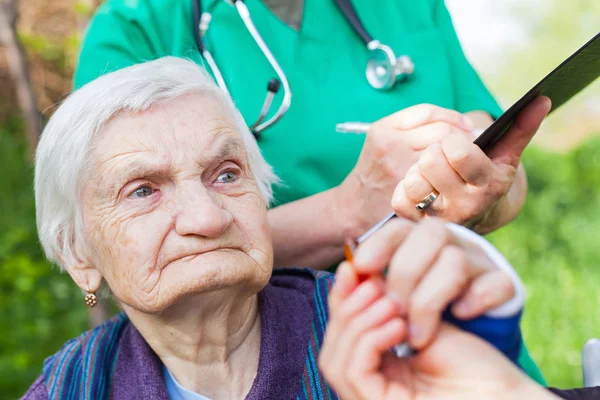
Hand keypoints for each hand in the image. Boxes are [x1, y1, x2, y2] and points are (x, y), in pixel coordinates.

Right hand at [321, 285, 553, 399]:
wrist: (505, 395)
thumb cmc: (474, 365)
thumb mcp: (424, 326)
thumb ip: (390, 307)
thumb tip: (359, 271)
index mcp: (378, 376)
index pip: (340, 340)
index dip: (341, 301)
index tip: (350, 265)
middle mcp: (370, 393)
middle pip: (331, 352)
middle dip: (346, 308)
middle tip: (369, 279)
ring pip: (335, 362)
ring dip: (358, 322)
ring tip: (388, 300)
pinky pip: (354, 373)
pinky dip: (369, 341)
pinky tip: (397, 323)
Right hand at [334, 104, 473, 237]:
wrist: (355, 206)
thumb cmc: (376, 172)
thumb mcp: (382, 141)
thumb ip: (412, 129)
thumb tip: (462, 125)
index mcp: (384, 129)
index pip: (428, 112)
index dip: (452, 116)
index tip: (465, 126)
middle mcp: (391, 145)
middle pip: (442, 130)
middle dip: (461, 136)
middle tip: (471, 145)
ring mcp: (402, 168)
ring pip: (446, 152)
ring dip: (461, 155)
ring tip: (465, 160)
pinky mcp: (411, 189)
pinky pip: (443, 174)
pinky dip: (455, 172)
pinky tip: (458, 175)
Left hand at [350, 218, 514, 349]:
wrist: (467, 329)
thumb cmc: (417, 305)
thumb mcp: (390, 294)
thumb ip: (368, 285)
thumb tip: (345, 275)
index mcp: (417, 240)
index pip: (399, 227)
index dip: (379, 243)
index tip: (361, 267)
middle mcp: (449, 242)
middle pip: (429, 234)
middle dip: (404, 275)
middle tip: (391, 311)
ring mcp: (478, 261)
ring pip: (456, 259)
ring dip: (430, 299)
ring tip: (416, 336)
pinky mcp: (503, 284)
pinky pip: (497, 283)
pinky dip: (476, 300)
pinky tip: (460, 317)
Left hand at [391, 97, 550, 232]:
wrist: (476, 216)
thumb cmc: (487, 176)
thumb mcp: (506, 155)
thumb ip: (520, 128)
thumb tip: (540, 99)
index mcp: (488, 185)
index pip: (456, 150)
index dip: (452, 142)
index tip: (457, 146)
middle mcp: (465, 206)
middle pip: (430, 161)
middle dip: (434, 154)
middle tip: (443, 160)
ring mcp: (440, 219)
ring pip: (413, 180)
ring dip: (418, 171)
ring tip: (432, 176)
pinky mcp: (417, 224)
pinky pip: (399, 198)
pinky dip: (405, 190)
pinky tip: (421, 191)